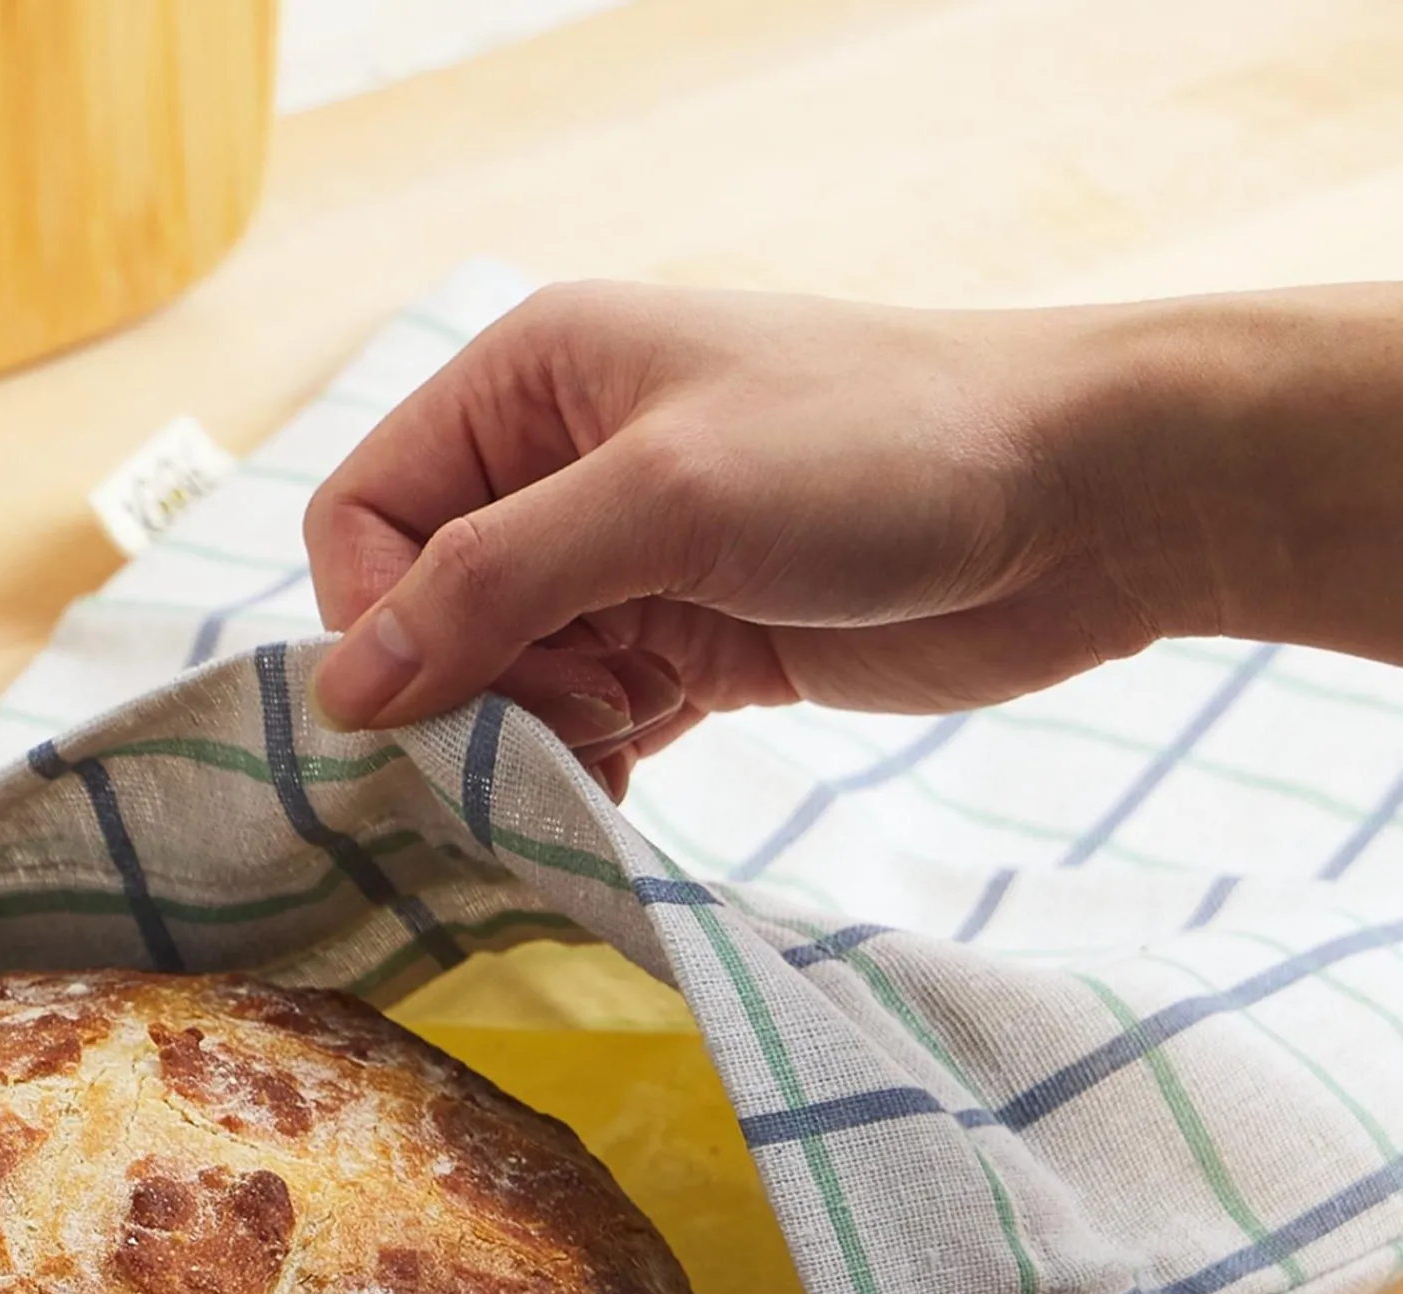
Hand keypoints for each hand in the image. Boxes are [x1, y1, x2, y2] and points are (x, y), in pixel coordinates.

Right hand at [303, 280, 1402, 799]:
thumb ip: (490, 586)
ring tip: (629, 728)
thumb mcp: (662, 501)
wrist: (1083, 506)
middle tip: (574, 711)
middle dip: (469, 687)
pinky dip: (587, 767)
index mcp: (527, 384)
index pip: (364, 518)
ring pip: (497, 683)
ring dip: (535, 734)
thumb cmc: (877, 453)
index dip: (379, 618)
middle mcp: (557, 470)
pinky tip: (634, 777)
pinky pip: (579, 727)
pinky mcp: (684, 648)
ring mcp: (623, 564)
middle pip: (424, 613)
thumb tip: (341, 690)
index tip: (443, 697)